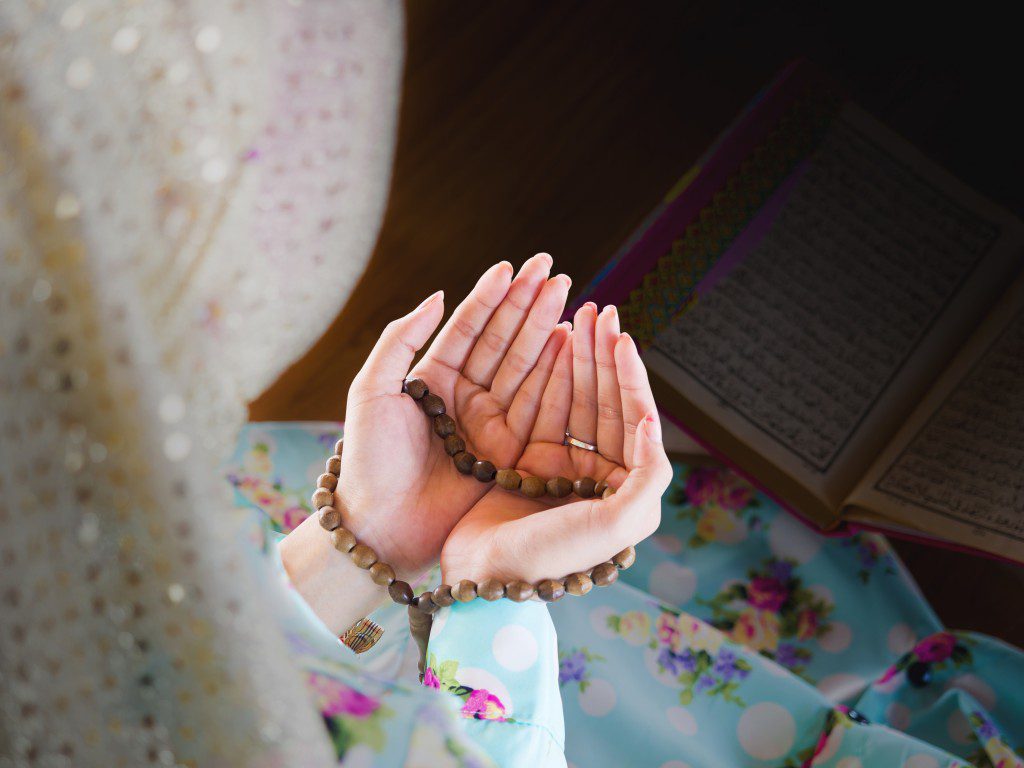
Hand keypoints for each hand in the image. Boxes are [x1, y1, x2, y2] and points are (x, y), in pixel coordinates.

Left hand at [333, 254, 571, 578]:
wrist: (381, 526)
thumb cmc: (368, 459)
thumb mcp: (371, 391)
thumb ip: (400, 340)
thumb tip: (437, 294)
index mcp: (431, 379)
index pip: (467, 328)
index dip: (490, 296)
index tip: (512, 267)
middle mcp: (464, 397)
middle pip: (502, 341)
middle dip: (527, 304)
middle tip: (553, 270)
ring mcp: (489, 423)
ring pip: (524, 367)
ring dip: (546, 330)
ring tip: (567, 296)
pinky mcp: (509, 451)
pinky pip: (537, 405)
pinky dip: (555, 374)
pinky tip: (570, 342)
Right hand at [440, 302, 671, 583]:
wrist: (484, 576)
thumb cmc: (551, 555)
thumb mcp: (615, 524)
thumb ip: (648, 476)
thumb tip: (651, 422)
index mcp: (628, 490)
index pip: (635, 418)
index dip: (629, 376)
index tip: (620, 338)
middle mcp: (601, 476)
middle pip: (607, 402)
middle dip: (604, 355)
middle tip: (598, 311)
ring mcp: (564, 466)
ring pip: (577, 399)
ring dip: (579, 358)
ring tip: (578, 315)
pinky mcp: (530, 461)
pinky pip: (544, 408)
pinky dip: (549, 376)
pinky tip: (552, 344)